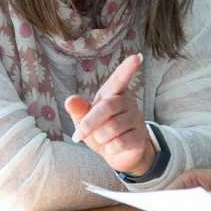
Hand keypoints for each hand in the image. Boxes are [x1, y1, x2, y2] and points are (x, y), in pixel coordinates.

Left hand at [65, 53, 154, 175]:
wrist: (118, 154)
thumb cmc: (100, 131)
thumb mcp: (85, 120)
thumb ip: (78, 110)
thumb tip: (69, 100)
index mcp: (113, 94)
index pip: (120, 79)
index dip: (127, 68)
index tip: (137, 57)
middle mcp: (128, 102)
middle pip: (107, 107)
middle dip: (89, 123)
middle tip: (77, 136)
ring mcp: (136, 118)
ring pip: (112, 128)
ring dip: (99, 138)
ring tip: (102, 140)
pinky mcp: (140, 136)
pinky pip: (120, 142)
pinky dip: (110, 148)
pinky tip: (113, 147)